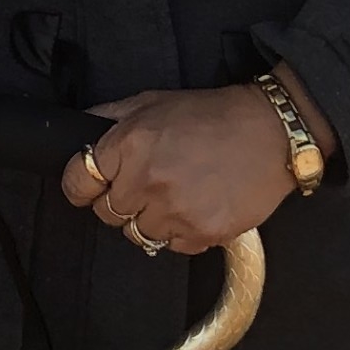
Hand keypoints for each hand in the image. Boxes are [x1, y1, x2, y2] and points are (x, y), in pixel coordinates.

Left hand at [61, 82, 333, 254]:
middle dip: (121, 202)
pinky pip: (173, 247)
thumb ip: (109, 118)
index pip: (78, 182)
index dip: (82, 185)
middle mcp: (147, 180)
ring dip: (151, 220)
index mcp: (129, 145)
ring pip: (138, 235)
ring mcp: (175, 210)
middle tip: (147, 185)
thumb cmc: (212, 115)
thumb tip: (79, 132)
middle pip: (107, 213)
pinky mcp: (202, 233)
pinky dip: (181, 233)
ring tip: (177, 195)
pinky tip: (197, 206)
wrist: (271, 132)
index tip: (89, 187)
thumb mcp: (152, 102)